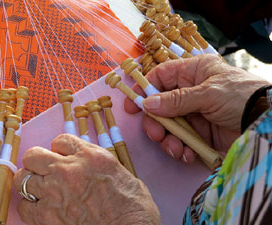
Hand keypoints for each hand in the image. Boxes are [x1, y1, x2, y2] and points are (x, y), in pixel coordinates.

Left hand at [14, 134, 160, 224]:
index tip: (63, 158)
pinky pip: (24, 206)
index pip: (60, 141)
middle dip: (38, 162)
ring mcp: (54, 192)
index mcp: (90, 156)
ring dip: (32, 183)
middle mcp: (68, 169)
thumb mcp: (119, 172)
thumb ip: (98, 162)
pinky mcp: (47, 217)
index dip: (60, 149)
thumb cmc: (132, 206)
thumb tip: (89, 164)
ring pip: (23, 177)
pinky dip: (30, 206)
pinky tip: (43, 209)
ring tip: (43, 191)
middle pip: (34, 155)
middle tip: (47, 171)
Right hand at [125, 54, 270, 162]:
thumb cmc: (241, 97)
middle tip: (156, 134)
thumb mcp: (209, 93)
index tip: (132, 106)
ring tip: (176, 149)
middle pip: (159, 106)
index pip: (160, 77)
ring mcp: (193, 114)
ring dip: (167, 140)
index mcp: (192, 73)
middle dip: (155, 122)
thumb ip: (177, 100)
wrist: (266, 123)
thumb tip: (147, 104)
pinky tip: (188, 154)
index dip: (144, 89)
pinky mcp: (198, 134)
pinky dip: (180, 149)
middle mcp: (189, 93)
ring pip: (167, 126)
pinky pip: (180, 141)